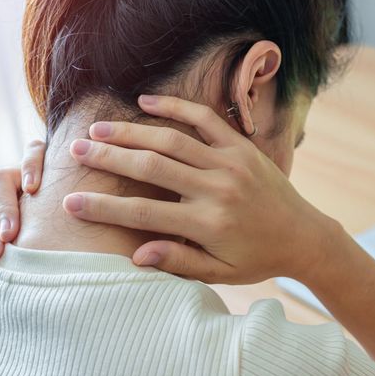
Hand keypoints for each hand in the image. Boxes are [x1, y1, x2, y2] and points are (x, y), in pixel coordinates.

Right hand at [66, 95, 338, 283]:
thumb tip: (136, 256)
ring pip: (172, 140)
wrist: (305, 237)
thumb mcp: (220, 274)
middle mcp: (216, 189)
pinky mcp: (242, 147)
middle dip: (108, 158)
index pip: (143, 214)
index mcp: (207, 224)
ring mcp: (230, 163)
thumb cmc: (257, 259)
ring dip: (131, 131)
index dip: (103, 208)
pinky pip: (205, 119)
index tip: (69, 203)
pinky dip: (175, 107)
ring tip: (97, 129)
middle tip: (74, 151)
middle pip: (151, 167)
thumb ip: (179, 264)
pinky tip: (145, 102)